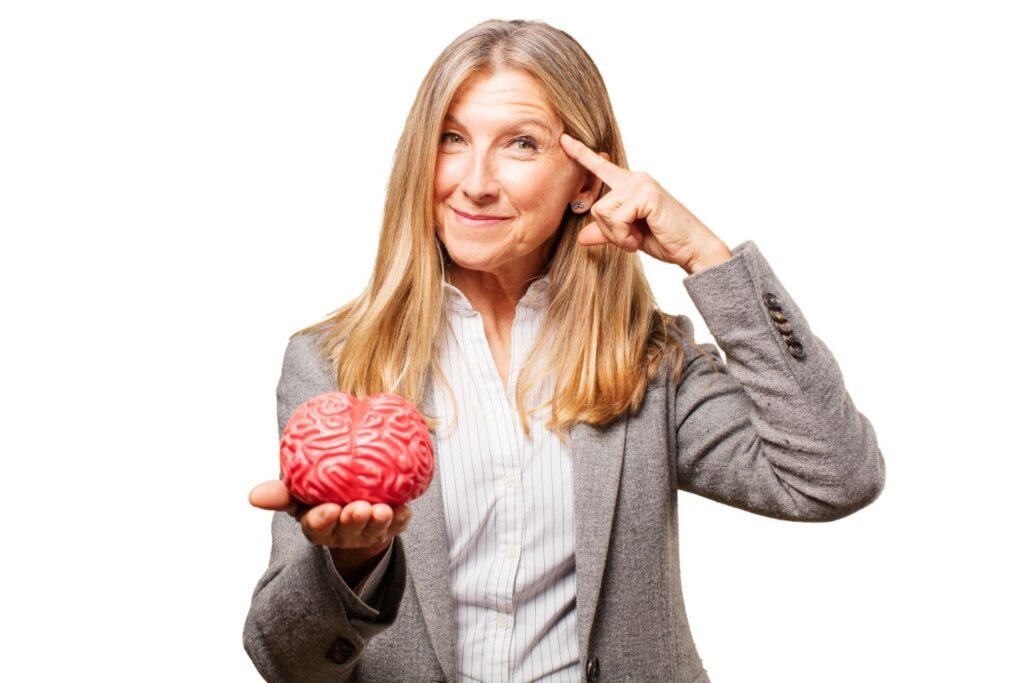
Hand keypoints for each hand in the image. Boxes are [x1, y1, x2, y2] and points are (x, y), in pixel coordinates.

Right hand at [248, 480, 411, 563]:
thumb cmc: (320, 494)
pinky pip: (397, 524)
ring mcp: (367, 531)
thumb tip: (253, 496)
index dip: (322, 520)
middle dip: (353, 521)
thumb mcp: (299, 493)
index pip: (317, 526)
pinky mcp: (390, 526)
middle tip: (358, 509)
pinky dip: (401, 517)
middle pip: (347, 529)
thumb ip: (281, 494)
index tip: (328, 510)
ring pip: (373, 529)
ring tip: (382, 510)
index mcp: (318, 524)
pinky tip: (404, 508)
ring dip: (378, 520)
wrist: (353, 498)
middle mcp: (343, 531)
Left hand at [559, 133, 732, 273]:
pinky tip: (641, 238)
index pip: (601, 168)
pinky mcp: (646, 194)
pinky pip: (617, 218)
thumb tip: (581, 238)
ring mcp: (641, 184)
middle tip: (632, 238)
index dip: (581, 154)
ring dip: (618, 235)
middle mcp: (634, 179)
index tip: (564, 139)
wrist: (692, 249)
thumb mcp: (628, 237)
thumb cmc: (665, 239)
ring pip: (603, 212)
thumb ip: (606, 233)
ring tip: (638, 237)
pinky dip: (625, 236)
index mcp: (630, 186)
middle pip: (596, 207)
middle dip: (610, 231)